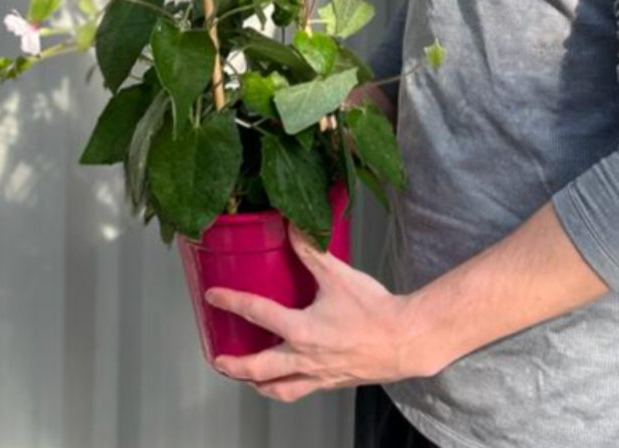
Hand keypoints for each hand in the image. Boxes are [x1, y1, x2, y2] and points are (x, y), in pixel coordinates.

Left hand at [206, 224, 427, 401]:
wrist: (405, 341)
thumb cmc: (375, 310)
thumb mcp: (339, 275)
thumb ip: (312, 251)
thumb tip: (293, 226)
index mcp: (302, 330)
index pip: (256, 313)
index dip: (231, 302)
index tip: (214, 296)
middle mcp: (305, 357)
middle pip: (259, 368)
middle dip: (234, 365)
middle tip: (218, 359)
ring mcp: (318, 374)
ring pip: (278, 388)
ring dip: (257, 384)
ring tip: (246, 379)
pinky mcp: (332, 382)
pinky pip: (301, 391)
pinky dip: (286, 388)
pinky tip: (286, 380)